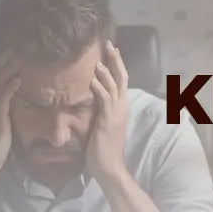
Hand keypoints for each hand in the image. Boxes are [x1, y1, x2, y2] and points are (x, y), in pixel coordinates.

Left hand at [86, 40, 129, 184]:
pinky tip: (92, 79)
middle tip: (109, 44)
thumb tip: (91, 100)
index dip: (117, 65)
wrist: (110, 168)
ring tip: (97, 59)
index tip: (111, 51)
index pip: (121, 82)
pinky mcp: (108, 120)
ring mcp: (116, 114)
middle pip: (121, 78)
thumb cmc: (103, 150)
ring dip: (106, 71)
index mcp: (121, 108)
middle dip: (115, 60)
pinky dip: (99, 87)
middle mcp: (122, 108)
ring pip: (114, 85)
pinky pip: (105, 99)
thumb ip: (99, 111)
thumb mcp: (101, 125)